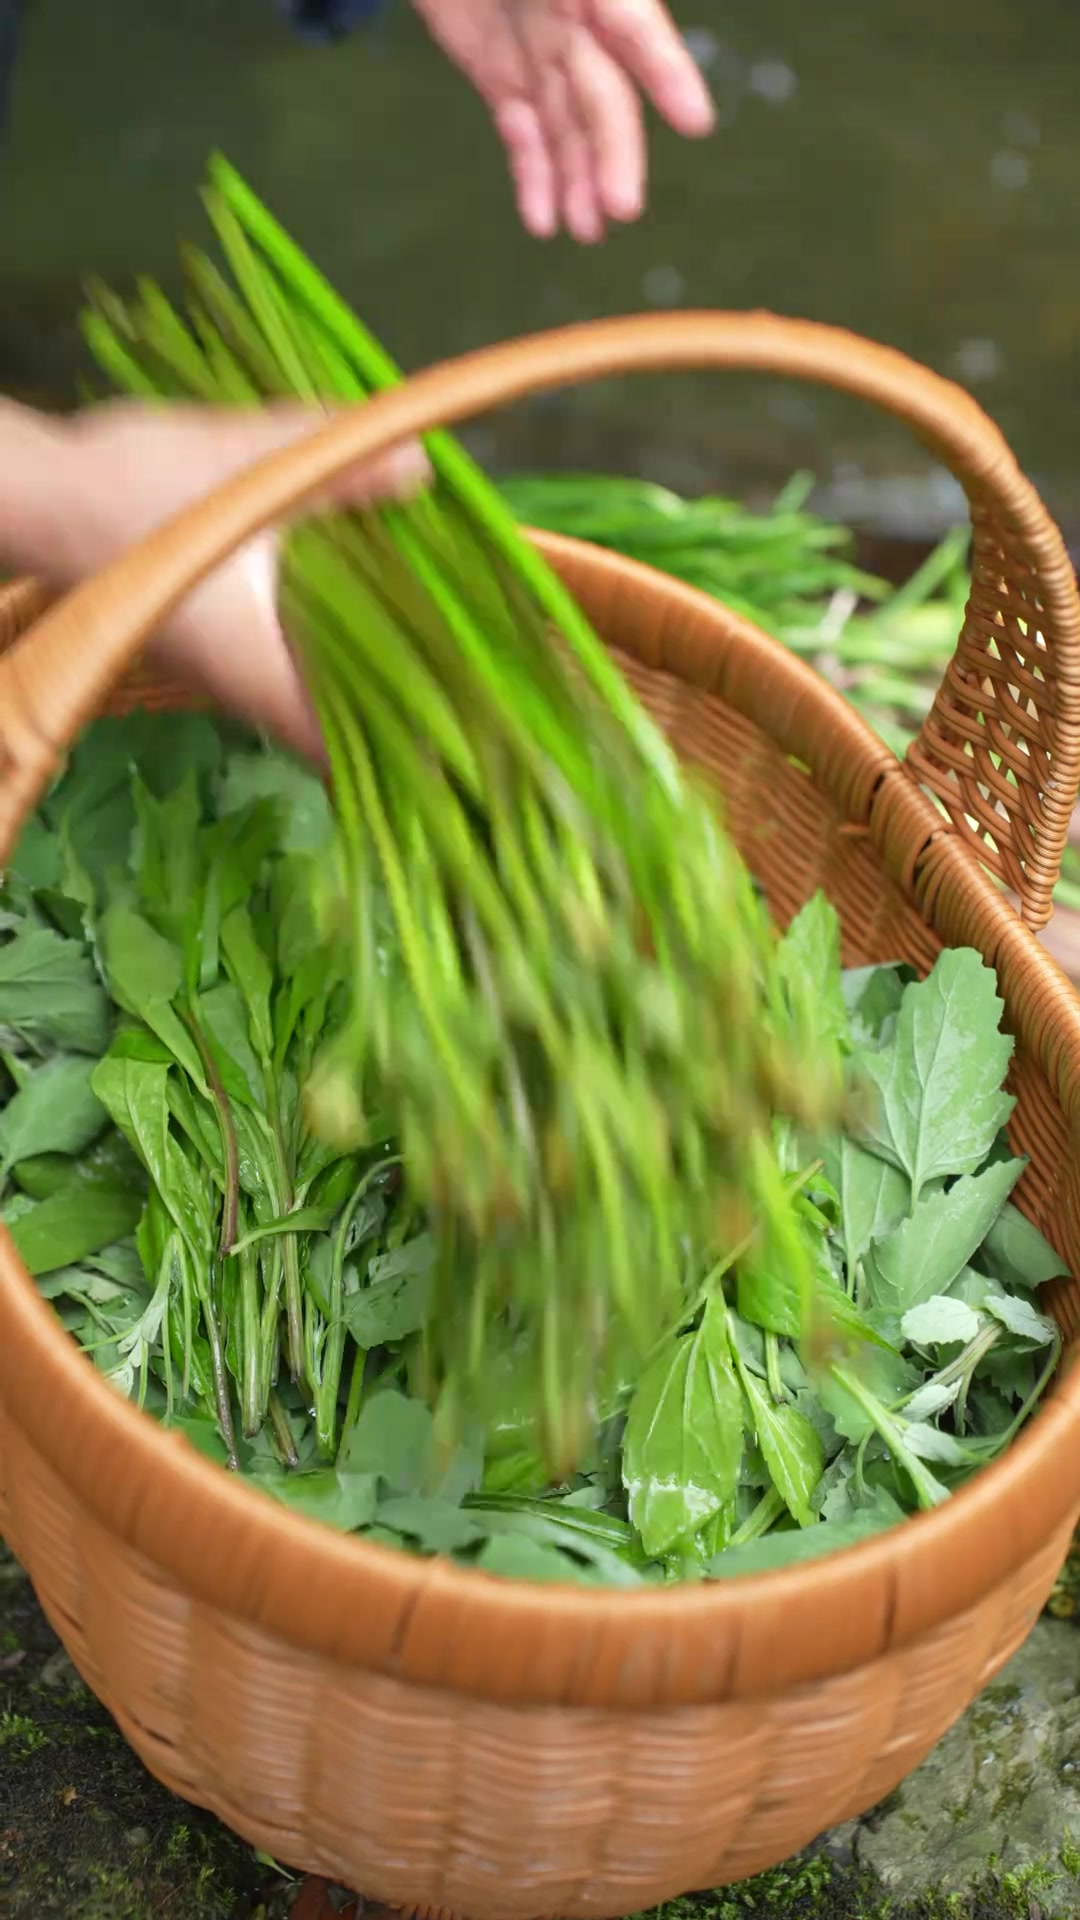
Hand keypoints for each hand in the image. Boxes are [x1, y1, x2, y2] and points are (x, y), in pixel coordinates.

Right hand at [2, 401, 428, 759]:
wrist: (44, 494)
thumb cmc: (136, 493)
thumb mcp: (248, 467)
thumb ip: (340, 469)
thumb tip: (424, 468)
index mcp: (262, 670)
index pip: (348, 752)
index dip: (408, 759)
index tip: (467, 746)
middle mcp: (245, 686)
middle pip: (339, 735)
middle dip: (402, 722)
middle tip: (468, 695)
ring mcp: (224, 666)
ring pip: (312, 698)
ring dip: (368, 681)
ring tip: (435, 650)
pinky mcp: (210, 636)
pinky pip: (287, 661)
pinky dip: (333, 646)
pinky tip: (365, 605)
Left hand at [413, 0, 714, 242]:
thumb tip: (586, 7)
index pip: (635, 28)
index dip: (665, 72)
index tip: (695, 121)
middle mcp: (578, 21)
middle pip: (603, 95)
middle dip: (614, 151)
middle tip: (623, 207)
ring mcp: (544, 55)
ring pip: (568, 129)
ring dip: (579, 183)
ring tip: (587, 232)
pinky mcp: (504, 79)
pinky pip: (524, 136)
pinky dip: (533, 180)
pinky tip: (543, 222)